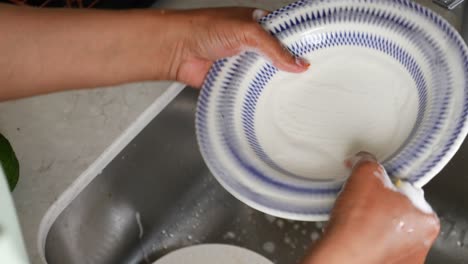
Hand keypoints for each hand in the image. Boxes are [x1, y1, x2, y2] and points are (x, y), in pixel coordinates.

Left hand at [156, 8, 308, 86]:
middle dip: (288, 67)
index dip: (300, 44)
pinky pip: (249, 88)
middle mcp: (251, 42)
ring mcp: (241, 62)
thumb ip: (273, 47)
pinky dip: (256, 93)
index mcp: (257, 23)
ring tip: (292, 91)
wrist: (177, 49)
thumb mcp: (247, 31)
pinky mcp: (231, 79)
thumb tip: (297, 62)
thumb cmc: (204, 29)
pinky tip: (268, 99)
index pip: (285, 34)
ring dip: (272, 82)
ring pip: (264, 74)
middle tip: (307, 78)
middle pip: (277, 57)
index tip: (316, 56)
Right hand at [303, 152, 439, 263]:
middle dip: (377, 204)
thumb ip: (368, 161)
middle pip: (396, 210)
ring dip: (370, 222)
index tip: (372, 185)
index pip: (406, 191)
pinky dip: (363, 238)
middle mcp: (419, 241)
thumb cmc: (359, 224)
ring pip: (384, 229)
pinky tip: (352, 234)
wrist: (342, 256)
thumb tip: (363, 159)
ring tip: (353, 218)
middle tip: (360, 201)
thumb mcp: (365, 174)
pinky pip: (374, 245)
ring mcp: (402, 256)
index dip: (384, 184)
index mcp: (426, 218)